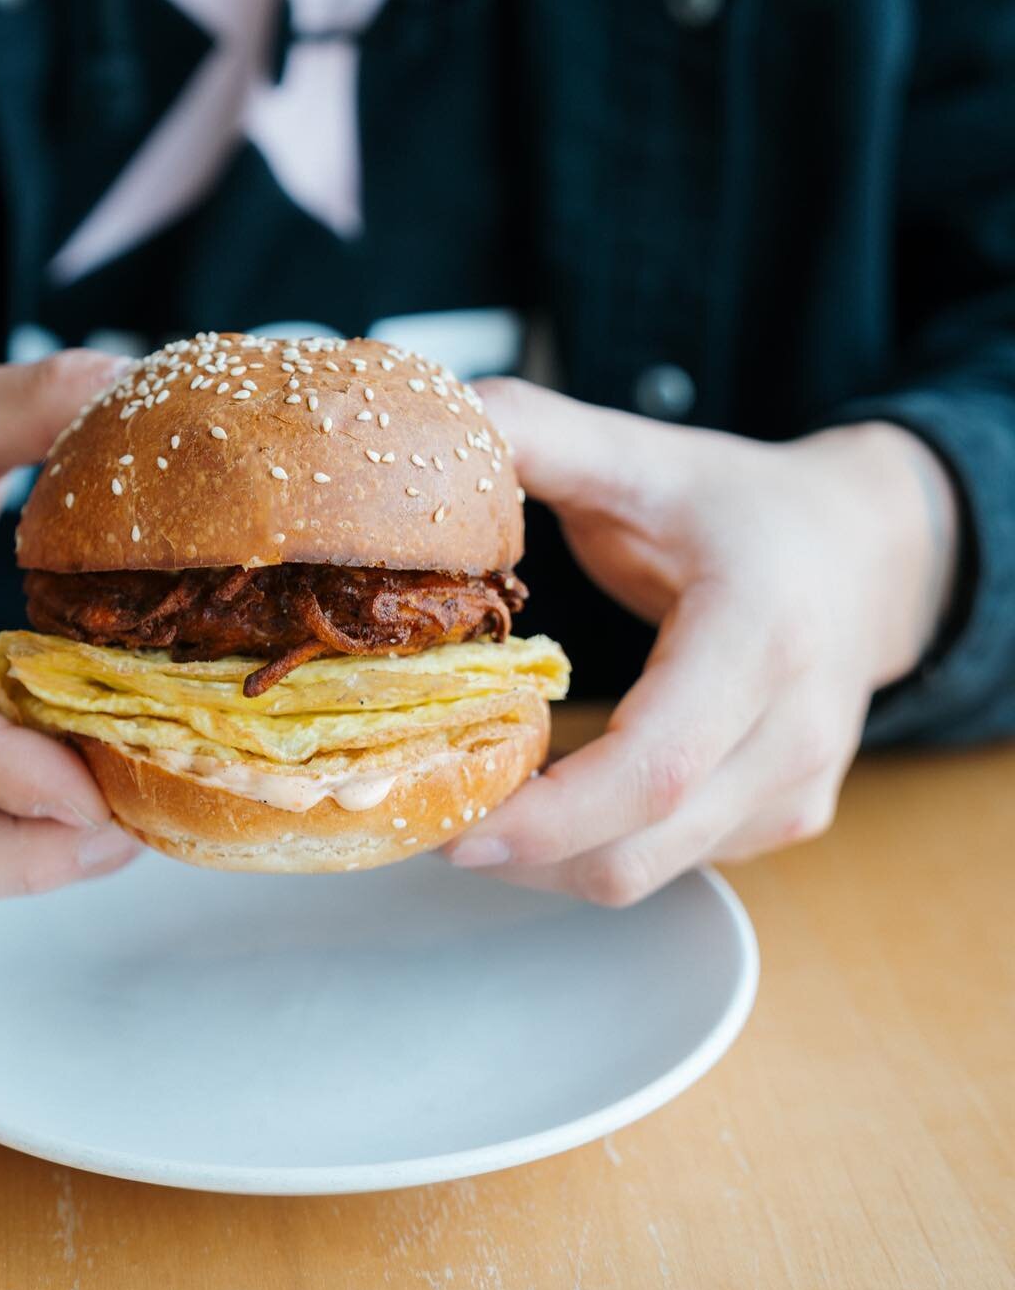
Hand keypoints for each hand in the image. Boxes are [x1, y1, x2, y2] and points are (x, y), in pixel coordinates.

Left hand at [446, 383, 958, 903]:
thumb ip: (534, 432)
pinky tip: (541, 802)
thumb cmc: (743, 509)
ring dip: (548, 862)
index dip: (547, 816)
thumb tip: (436, 416)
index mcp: (761, 634)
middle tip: (424, 816)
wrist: (866, 552)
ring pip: (650, 872)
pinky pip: (672, 865)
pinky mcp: (786, 821)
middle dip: (521, 854)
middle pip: (641, 845)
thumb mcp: (642, 458)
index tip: (454, 828)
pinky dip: (591, 850)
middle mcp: (796, 730)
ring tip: (470, 805)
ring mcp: (799, 788)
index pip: (653, 764)